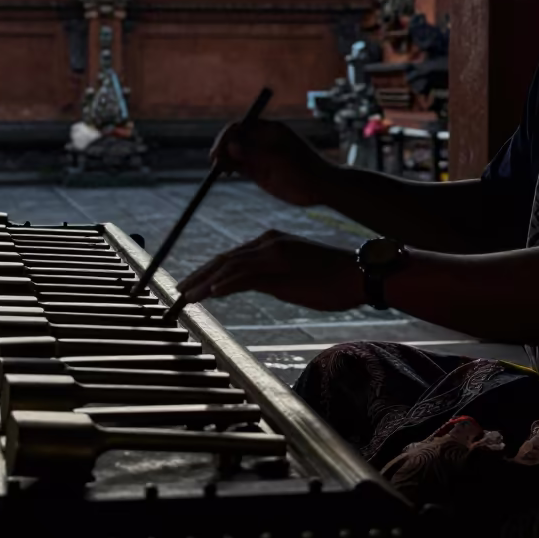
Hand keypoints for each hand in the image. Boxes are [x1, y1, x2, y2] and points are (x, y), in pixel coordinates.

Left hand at [176, 230, 363, 311]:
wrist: (359, 273)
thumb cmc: (331, 278)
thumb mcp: (292, 277)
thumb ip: (268, 278)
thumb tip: (246, 286)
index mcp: (270, 242)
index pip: (231, 257)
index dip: (208, 271)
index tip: (191, 285)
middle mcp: (268, 242)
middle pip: (224, 259)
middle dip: (198, 275)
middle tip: (179, 291)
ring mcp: (273, 252)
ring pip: (230, 266)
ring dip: (205, 282)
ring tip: (186, 295)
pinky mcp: (280, 265)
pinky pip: (246, 275)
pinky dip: (225, 284)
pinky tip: (211, 293)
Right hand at [210, 119, 332, 206]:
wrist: (320, 188)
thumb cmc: (303, 169)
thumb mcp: (278, 159)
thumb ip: (253, 153)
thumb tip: (230, 145)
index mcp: (268, 130)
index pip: (240, 127)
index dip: (227, 136)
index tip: (220, 149)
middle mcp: (261, 141)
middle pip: (234, 139)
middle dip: (223, 148)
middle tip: (215, 161)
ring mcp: (259, 156)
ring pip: (234, 153)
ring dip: (224, 159)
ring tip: (219, 170)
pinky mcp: (259, 171)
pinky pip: (239, 166)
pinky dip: (229, 168)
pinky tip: (224, 173)